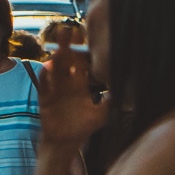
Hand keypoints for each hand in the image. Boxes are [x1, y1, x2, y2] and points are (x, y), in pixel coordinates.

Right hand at [35, 23, 104, 154]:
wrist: (64, 143)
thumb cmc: (83, 127)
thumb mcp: (102, 114)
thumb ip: (112, 102)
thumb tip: (129, 90)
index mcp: (80, 84)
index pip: (81, 63)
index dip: (82, 50)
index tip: (85, 36)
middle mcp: (67, 83)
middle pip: (66, 61)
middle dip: (66, 46)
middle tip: (68, 31)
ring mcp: (55, 90)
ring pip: (55, 70)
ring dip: (56, 59)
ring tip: (60, 49)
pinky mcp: (45, 99)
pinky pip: (44, 85)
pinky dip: (45, 77)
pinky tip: (47, 68)